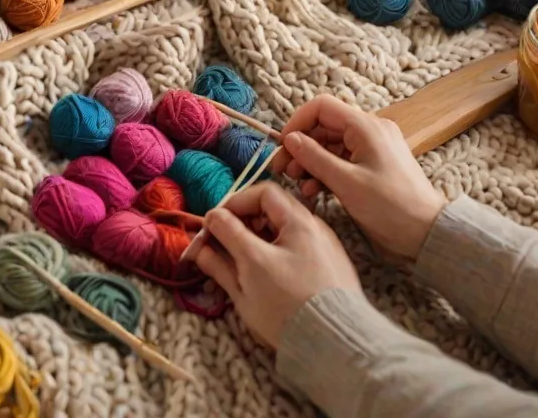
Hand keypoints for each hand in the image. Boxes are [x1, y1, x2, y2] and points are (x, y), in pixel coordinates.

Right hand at [195, 182, 361, 349]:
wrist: (338, 344)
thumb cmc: (288, 308)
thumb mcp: (247, 281)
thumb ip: (221, 258)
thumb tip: (200, 242)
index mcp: (296, 222)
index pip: (261, 192)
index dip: (234, 204)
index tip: (214, 224)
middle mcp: (314, 226)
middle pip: (274, 209)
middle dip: (244, 222)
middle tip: (224, 244)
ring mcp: (326, 245)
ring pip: (286, 229)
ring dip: (260, 237)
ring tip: (242, 263)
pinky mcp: (332, 264)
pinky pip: (300, 246)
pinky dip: (278, 251)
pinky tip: (267, 275)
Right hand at [273, 95, 445, 262]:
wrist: (426, 234)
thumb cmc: (390, 207)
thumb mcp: (347, 183)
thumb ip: (315, 158)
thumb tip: (290, 139)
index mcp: (366, 126)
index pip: (322, 107)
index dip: (298, 122)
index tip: (282, 145)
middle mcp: (369, 131)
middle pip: (324, 127)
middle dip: (301, 146)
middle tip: (282, 169)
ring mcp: (372, 148)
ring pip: (330, 145)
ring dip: (311, 161)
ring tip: (297, 182)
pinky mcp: (373, 166)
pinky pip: (342, 160)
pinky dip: (325, 172)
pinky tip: (314, 190)